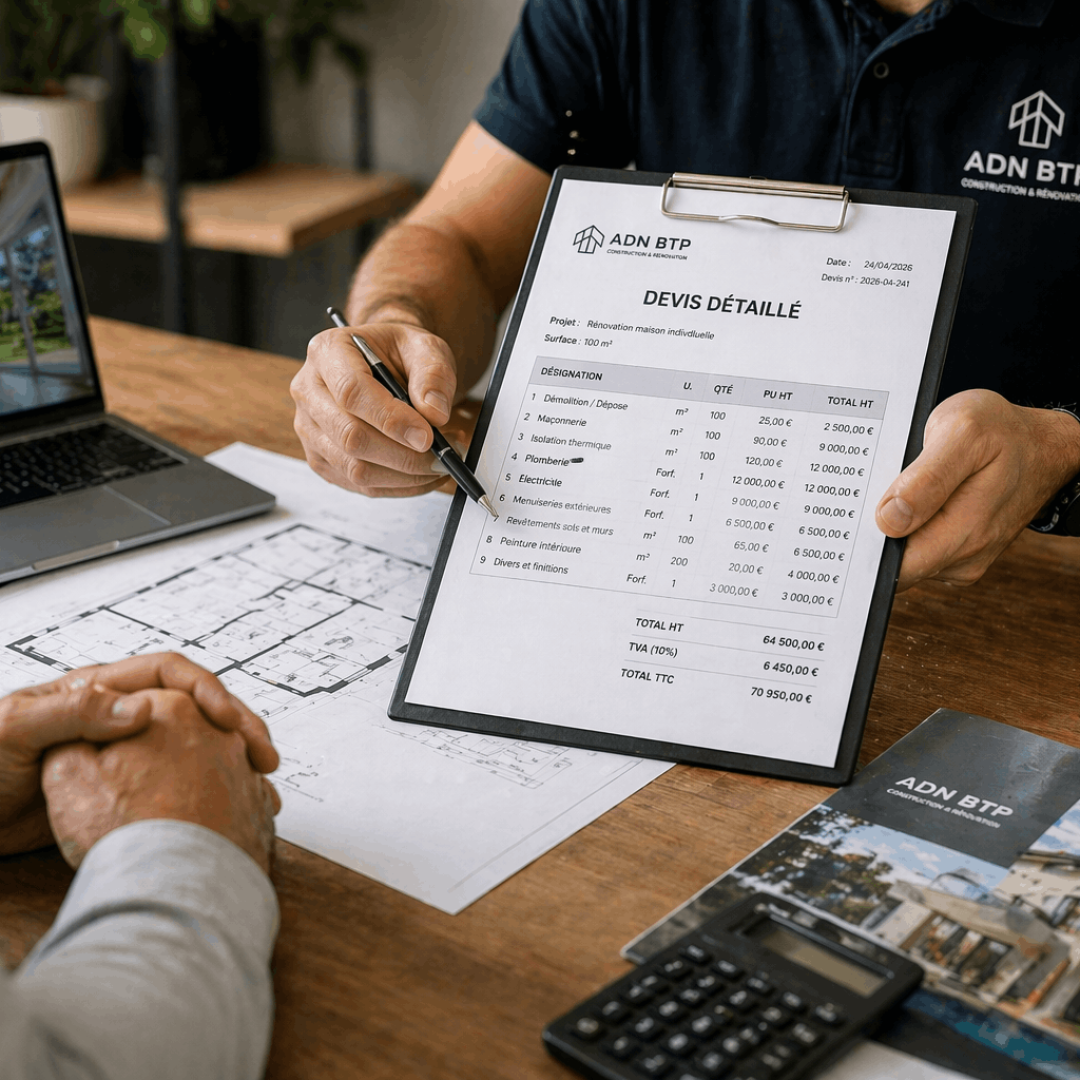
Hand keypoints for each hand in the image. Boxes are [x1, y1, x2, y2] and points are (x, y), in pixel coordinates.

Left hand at [0, 653, 277, 856]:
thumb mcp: (15, 728)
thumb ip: (72, 711)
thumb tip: (139, 706)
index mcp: (100, 690)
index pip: (171, 675)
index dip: (207, 691)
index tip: (227, 720)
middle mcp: (121, 717)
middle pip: (197, 708)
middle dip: (237, 727)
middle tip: (263, 757)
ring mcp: (128, 755)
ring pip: (198, 745)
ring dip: (233, 760)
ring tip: (260, 785)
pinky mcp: (126, 792)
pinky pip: (181, 784)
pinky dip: (212, 792)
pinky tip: (231, 809)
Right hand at [292, 322, 478, 497]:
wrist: (387, 366)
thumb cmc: (400, 354)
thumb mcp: (424, 347)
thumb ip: (432, 375)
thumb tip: (434, 414)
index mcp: (328, 352)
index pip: (352, 393)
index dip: (391, 420)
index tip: (427, 437)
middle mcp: (309, 391)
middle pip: (350, 437)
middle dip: (403, 456)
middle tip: (441, 457)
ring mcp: (310, 429)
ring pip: (354, 468)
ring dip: (403, 476)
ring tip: (438, 464)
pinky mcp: (321, 458)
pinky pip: (359, 485)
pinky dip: (398, 486)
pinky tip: (422, 474)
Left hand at [875, 390, 1079, 589]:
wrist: (1041, 445)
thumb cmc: (1004, 433)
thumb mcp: (963, 433)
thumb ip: (926, 479)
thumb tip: (889, 519)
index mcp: (965, 532)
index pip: (896, 567)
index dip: (866, 546)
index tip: (850, 520)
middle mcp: (964, 555)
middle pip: (894, 564)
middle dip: (873, 533)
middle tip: (870, 492)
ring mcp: (962, 557)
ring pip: (904, 555)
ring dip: (890, 527)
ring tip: (896, 488)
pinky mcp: (958, 552)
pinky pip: (917, 547)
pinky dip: (905, 525)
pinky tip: (909, 498)